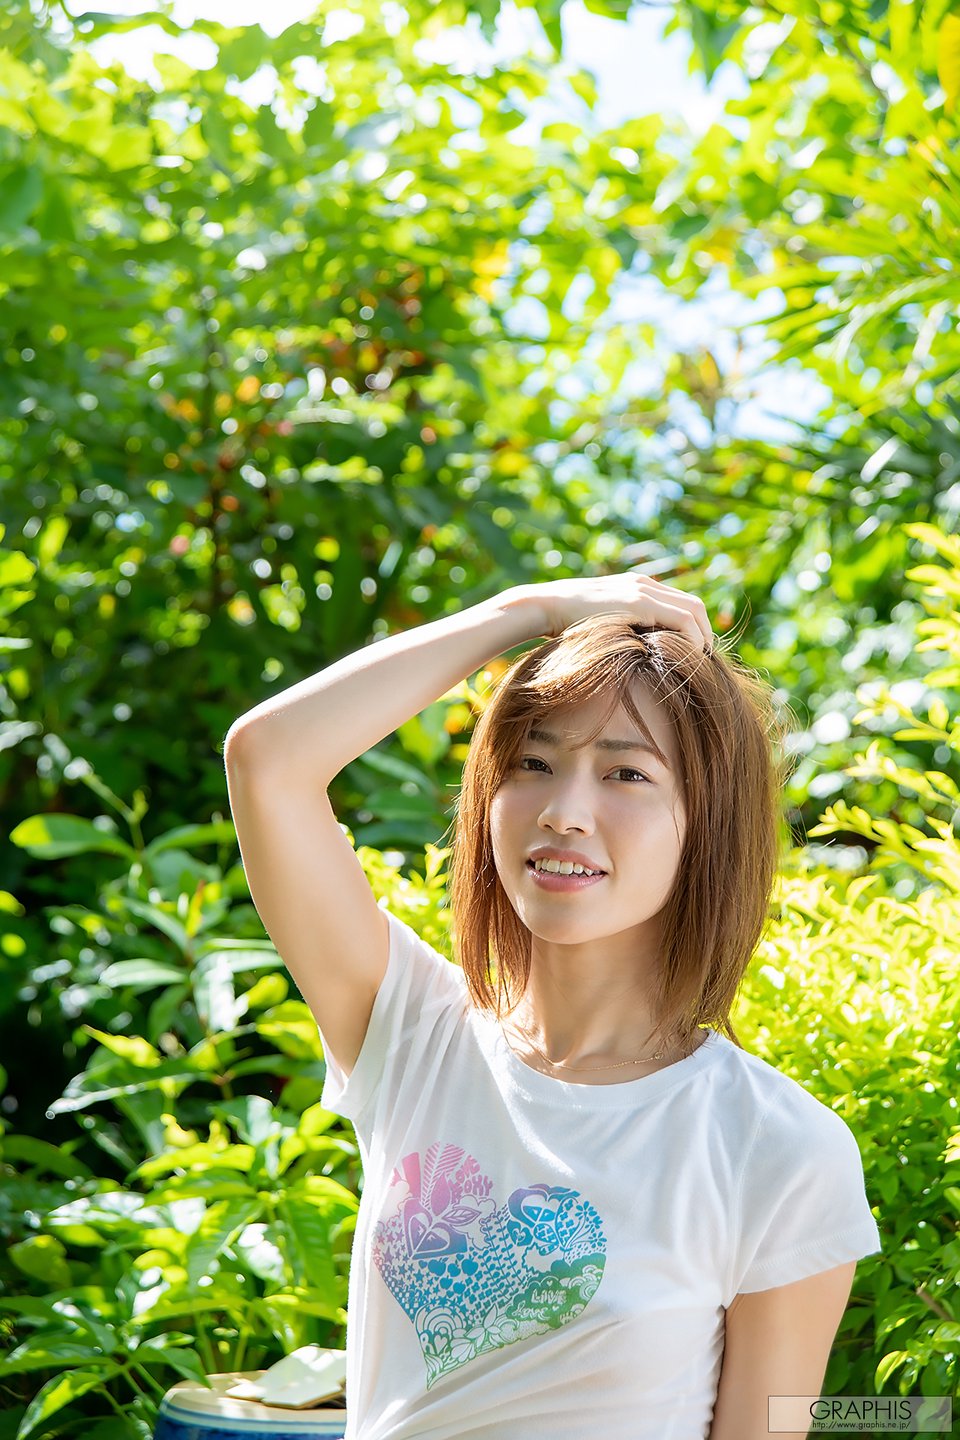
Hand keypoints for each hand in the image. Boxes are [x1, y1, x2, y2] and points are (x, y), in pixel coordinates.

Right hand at [528, 572, 713, 652]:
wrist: (545, 606)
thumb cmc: (564, 623)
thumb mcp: (599, 625)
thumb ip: (619, 630)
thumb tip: (633, 654)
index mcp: (637, 587)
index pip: (680, 603)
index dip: (693, 628)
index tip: (693, 653)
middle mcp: (645, 584)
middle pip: (693, 605)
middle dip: (705, 632)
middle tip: (704, 660)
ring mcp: (643, 590)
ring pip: (694, 609)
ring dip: (702, 636)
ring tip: (699, 661)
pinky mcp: (640, 602)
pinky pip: (682, 619)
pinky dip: (692, 638)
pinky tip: (688, 658)